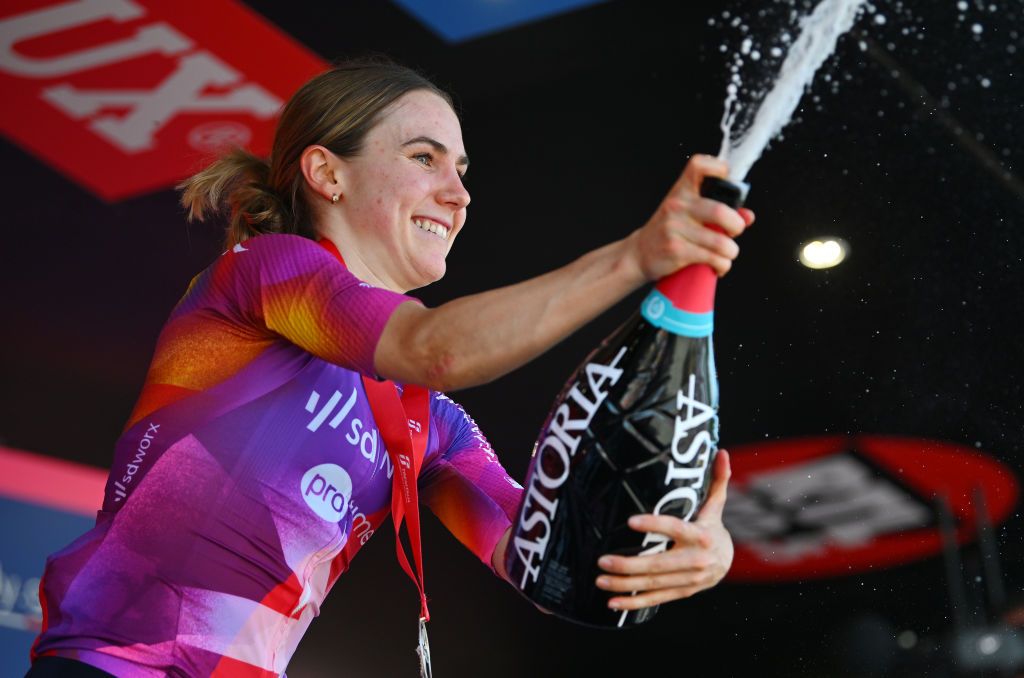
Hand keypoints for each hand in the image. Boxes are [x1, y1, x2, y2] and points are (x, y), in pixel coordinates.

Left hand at [595, 449, 733, 610]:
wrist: (727, 562)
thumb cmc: (712, 527)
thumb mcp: (715, 505)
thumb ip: (717, 480)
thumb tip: (722, 452)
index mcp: (701, 535)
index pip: (675, 528)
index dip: (654, 525)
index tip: (630, 521)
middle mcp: (695, 560)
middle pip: (658, 564)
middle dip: (628, 564)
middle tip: (601, 560)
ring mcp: (688, 580)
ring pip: (653, 584)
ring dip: (625, 585)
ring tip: (600, 580)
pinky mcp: (681, 592)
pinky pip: (656, 599)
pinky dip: (634, 603)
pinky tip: (612, 603)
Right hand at [626, 154, 754, 279]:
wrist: (638, 253)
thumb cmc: (668, 231)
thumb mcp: (687, 213)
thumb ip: (718, 210)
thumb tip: (748, 216)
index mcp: (681, 190)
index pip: (699, 165)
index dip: (720, 169)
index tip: (728, 184)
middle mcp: (677, 205)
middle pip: (721, 211)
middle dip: (737, 226)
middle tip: (734, 232)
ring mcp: (675, 228)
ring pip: (721, 242)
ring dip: (731, 252)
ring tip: (726, 254)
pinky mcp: (676, 250)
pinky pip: (712, 258)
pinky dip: (722, 265)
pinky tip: (717, 265)